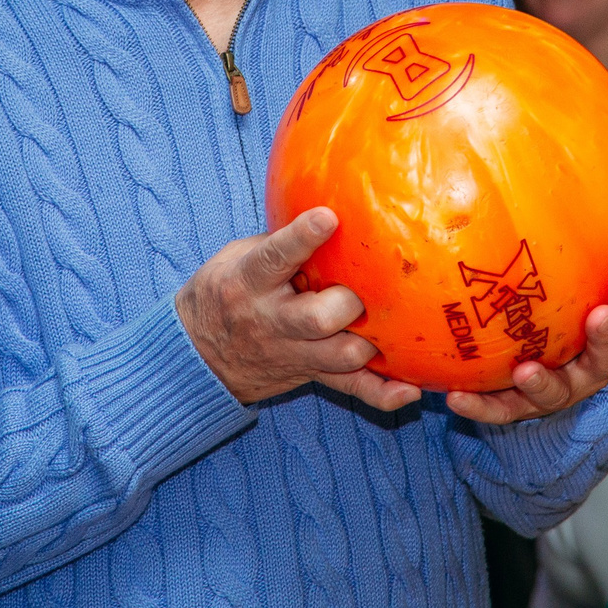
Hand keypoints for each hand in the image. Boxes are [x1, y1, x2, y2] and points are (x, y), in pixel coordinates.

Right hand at [177, 209, 420, 415]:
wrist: (197, 354)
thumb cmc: (224, 291)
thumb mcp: (238, 256)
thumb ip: (280, 242)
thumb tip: (332, 213)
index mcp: (248, 282)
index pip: (274, 258)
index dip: (302, 238)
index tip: (328, 217)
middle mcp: (270, 320)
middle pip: (316, 318)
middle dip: (348, 302)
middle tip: (363, 287)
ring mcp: (291, 352)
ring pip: (339, 355)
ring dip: (371, 340)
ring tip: (393, 323)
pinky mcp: (309, 375)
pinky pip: (349, 389)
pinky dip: (382, 394)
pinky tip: (410, 391)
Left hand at [444, 252, 607, 425]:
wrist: (528, 378)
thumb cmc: (551, 313)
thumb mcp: (567, 282)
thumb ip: (571, 244)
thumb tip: (564, 167)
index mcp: (607, 331)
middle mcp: (590, 364)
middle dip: (607, 336)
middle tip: (599, 317)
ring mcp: (559, 389)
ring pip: (559, 390)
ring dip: (544, 381)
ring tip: (526, 370)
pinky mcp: (520, 409)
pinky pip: (502, 411)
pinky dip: (481, 406)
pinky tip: (454, 397)